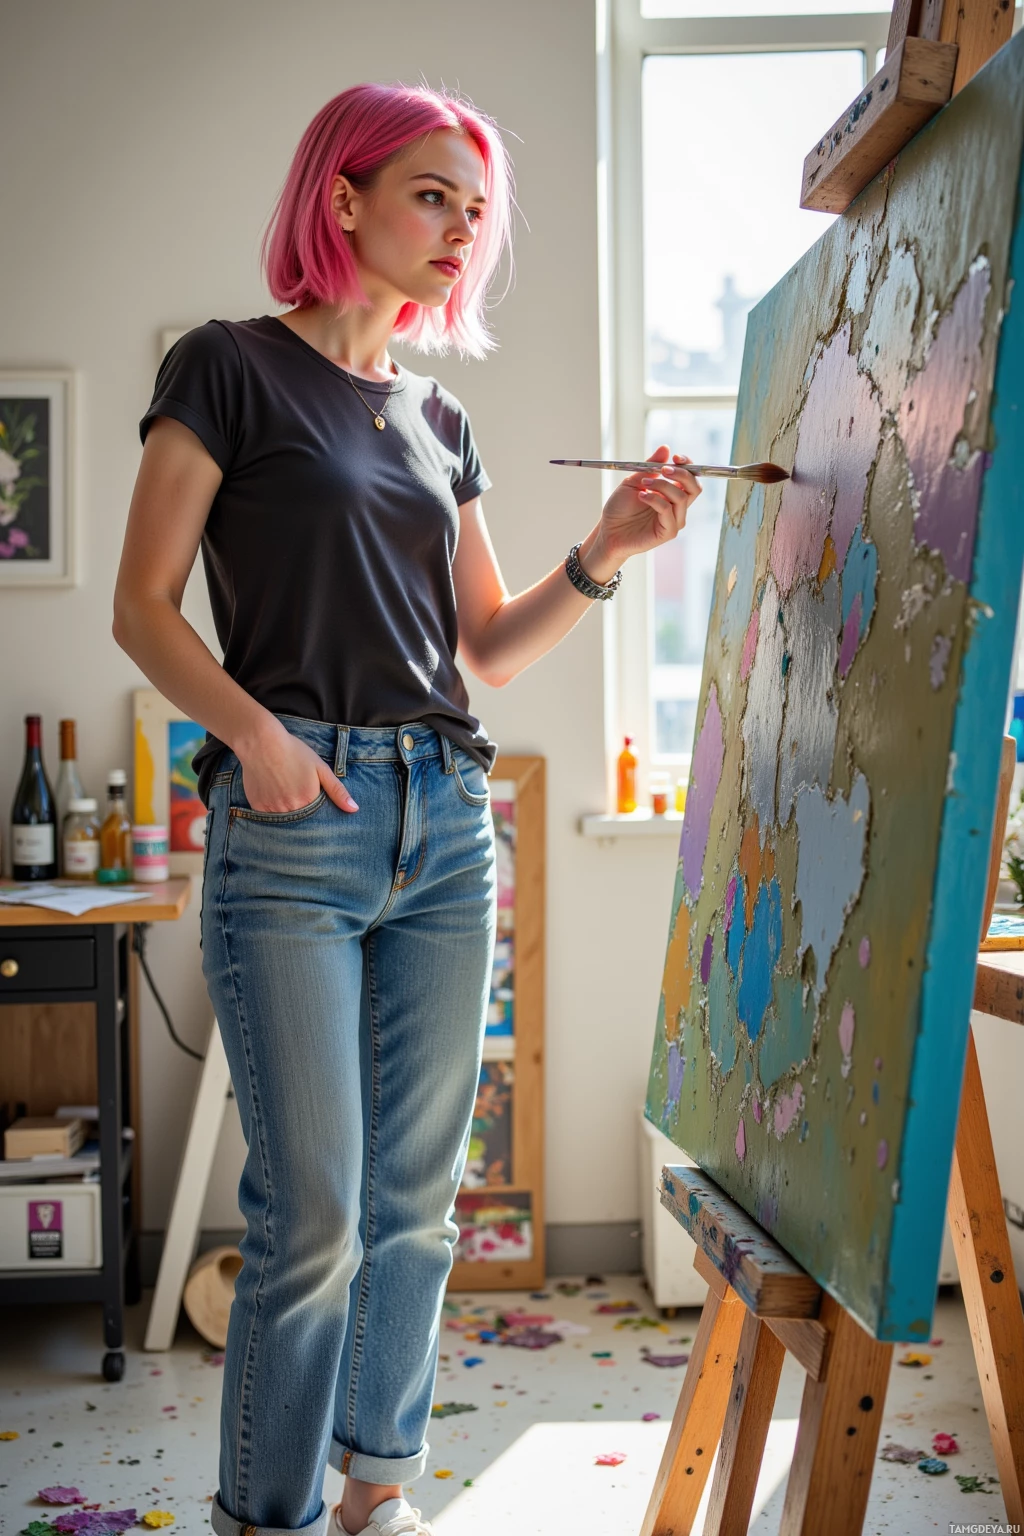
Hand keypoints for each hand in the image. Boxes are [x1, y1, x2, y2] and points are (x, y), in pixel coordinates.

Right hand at [236, 720, 358, 813]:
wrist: (261, 742)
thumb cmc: (293, 752)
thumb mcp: (320, 768)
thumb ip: (337, 790)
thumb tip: (354, 809)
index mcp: (309, 800)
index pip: (318, 819)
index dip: (317, 812)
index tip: (314, 803)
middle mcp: (290, 809)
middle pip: (301, 822)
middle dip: (302, 814)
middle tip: (296, 795)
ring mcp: (272, 810)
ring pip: (284, 820)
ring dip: (287, 812)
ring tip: (284, 794)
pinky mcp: (257, 807)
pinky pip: (267, 816)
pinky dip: (272, 809)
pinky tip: (272, 794)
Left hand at [596, 444, 701, 564]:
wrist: (608, 531)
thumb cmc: (620, 508)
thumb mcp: (634, 481)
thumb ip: (650, 466)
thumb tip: (666, 448)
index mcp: (672, 494)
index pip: (691, 479)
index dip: (688, 466)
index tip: (676, 457)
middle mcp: (676, 507)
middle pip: (694, 488)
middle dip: (682, 474)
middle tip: (663, 469)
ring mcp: (673, 520)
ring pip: (681, 497)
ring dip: (662, 486)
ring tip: (644, 484)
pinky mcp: (668, 532)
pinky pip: (668, 511)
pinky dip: (655, 500)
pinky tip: (641, 497)